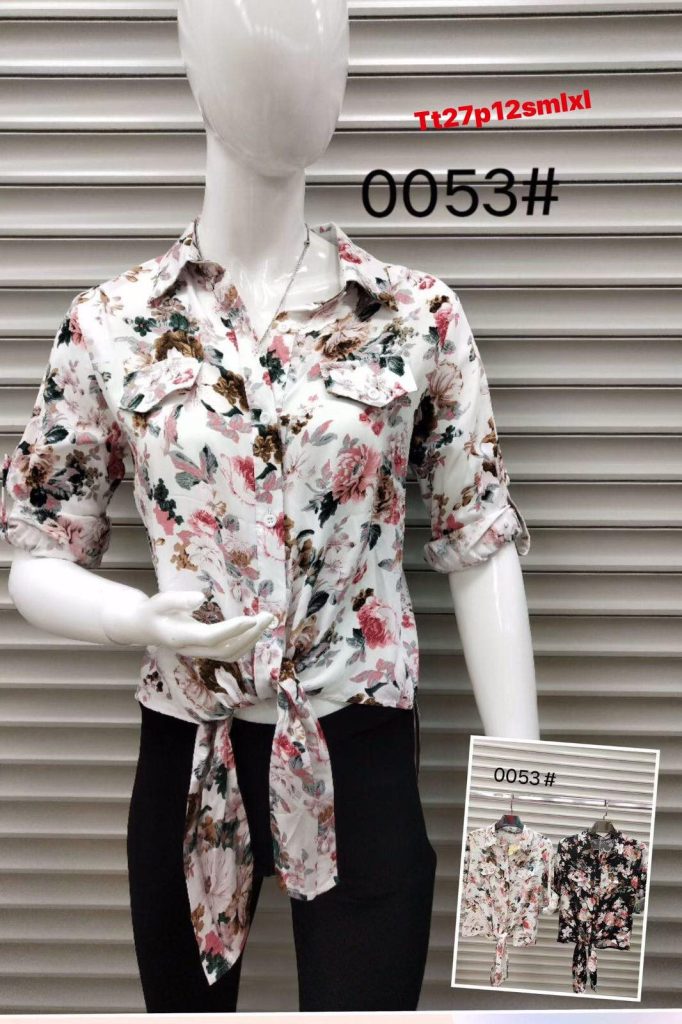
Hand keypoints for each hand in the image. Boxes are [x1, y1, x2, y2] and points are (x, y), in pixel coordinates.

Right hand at [102, 590, 275, 659]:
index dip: (232, 630)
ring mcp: (200, 653)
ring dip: (252, 640)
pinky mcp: (206, 651)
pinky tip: (256, 629)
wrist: (143, 628)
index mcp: (181, 637)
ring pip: (231, 654)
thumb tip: (201, 598)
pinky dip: (246, 643)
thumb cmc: (152, 612)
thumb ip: (178, 600)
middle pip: (226, 648)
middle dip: (250, 634)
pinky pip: (230, 653)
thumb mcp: (159, 601)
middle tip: (269, 616)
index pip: (211, 637)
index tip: (252, 619)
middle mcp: (193, 649)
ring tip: (267, 622)